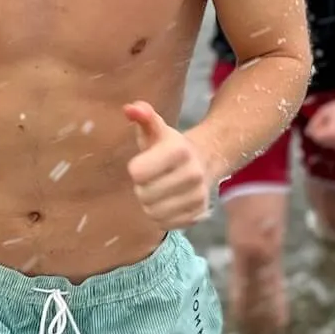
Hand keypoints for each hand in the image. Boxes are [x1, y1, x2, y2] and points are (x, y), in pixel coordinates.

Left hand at [122, 102, 211, 228]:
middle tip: (150, 178)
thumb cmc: (170, 146)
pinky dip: (160, 216)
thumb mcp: (156, 129)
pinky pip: (165, 224)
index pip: (137, 173)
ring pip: (153, 212)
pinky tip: (167, 202)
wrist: (205, 161)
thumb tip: (130, 108)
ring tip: (158, 190)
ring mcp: (198, 196)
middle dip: (142, 187)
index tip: (143, 163)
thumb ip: (143, 116)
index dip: (136, 169)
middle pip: (144, 195)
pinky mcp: (198, 214)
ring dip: (149, 203)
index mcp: (179, 150)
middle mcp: (193, 174)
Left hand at [304, 93, 334, 149]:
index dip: (313, 130)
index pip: (316, 137)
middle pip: (323, 142)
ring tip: (333, 125)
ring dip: (329, 138)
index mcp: (331, 133)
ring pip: (332, 144)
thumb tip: (308, 132)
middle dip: (320, 135)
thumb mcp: (323, 111)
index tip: (313, 124)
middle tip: (324, 123)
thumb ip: (314, 122)